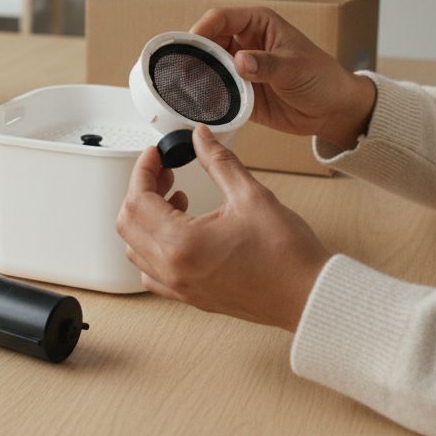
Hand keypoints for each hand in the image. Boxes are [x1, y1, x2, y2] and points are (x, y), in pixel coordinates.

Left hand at [116, 125, 330, 330]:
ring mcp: (179, 287)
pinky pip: (151, 273)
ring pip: (135, 250)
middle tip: (166, 172)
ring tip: (177, 199)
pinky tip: (178, 232)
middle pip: (128, 224)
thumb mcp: (251, 195)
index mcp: (181, 243)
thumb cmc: (286, 255)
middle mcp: (173, 269)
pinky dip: (153, 249)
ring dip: (145, 220)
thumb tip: (201, 138)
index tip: (156, 155)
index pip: (138, 199)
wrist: (307, 294)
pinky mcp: (190, 297)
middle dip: (141, 191)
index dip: (144, 170)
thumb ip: (219, 162)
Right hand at [191, 6, 376, 149]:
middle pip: (208, 43)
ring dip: (198, 77)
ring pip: (208, 68)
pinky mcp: (240, 92)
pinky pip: (217, 92)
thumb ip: (266, 64)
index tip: (191, 45)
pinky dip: (207, 98)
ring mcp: (240, 69)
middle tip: (181, 71)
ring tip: (184, 89)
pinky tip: (198, 105)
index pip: (221, 19)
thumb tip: (239, 61)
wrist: (333, 110)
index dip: (202, 29)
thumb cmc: (322, 78)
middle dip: (194, 55)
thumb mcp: (295, 67)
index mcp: (258, 24)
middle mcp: (245, 43)